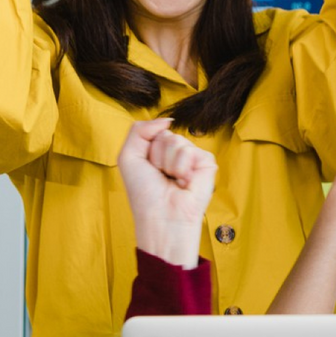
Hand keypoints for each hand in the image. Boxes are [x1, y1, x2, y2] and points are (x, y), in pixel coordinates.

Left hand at [117, 118, 216, 270]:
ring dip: (169, 164)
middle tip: (161, 176)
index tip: (148, 170)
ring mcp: (193, 157)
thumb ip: (139, 130)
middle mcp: (177, 153)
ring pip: (177, 142)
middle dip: (157, 156)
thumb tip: (167, 120)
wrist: (162, 216)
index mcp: (159, 152)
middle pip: (166, 135)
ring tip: (173, 181)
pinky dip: (183, 168)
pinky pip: (191, 151)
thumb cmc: (145, 194)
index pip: (154, 132)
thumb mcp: (129, 157)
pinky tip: (185, 182)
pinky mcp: (207, 163)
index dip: (146, 149)